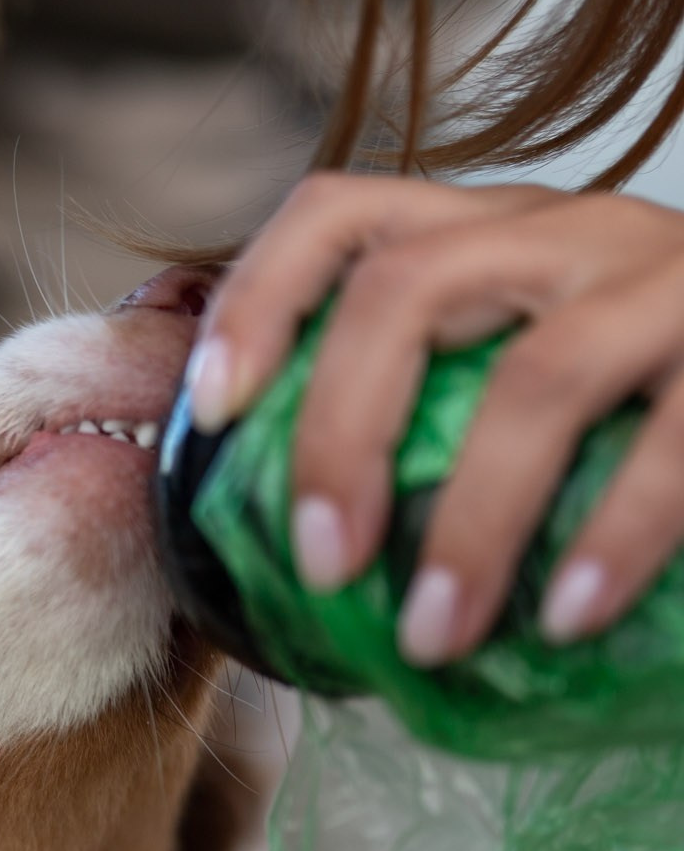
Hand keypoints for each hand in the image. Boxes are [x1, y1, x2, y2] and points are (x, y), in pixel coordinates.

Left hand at [190, 173, 683, 663]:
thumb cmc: (649, 391)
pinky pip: (675, 443)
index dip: (257, 297)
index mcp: (491, 230)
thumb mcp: (527, 371)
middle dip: (338, 436)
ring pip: (535, 378)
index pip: (338, 213)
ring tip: (431, 637)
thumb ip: (432, 412)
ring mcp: (669, 274)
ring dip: (470, 525)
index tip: (212, 408)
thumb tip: (303, 542)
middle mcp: (571, 226)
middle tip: (319, 563)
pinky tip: (566, 619)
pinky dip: (612, 537)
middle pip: (407, 291)